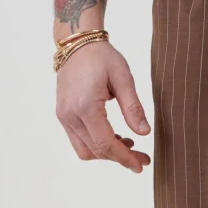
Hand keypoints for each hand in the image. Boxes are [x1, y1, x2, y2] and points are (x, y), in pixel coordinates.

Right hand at [55, 40, 151, 172]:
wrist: (76, 43)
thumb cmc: (101, 57)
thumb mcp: (123, 78)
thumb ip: (133, 108)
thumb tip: (144, 133)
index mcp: (85, 106)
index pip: (105, 144)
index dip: (124, 158)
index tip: (141, 165)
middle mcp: (70, 115)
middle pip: (96, 151)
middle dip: (120, 158)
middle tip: (142, 157)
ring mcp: (64, 116)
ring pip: (85, 150)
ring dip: (107, 153)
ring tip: (129, 144)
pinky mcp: (63, 115)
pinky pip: (79, 140)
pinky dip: (97, 144)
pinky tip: (114, 136)